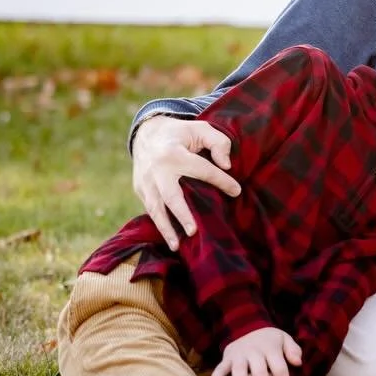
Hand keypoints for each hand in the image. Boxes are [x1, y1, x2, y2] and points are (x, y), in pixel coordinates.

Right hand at [132, 115, 241, 249]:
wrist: (147, 132)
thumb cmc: (182, 133)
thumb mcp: (202, 128)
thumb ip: (219, 143)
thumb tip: (227, 166)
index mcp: (174, 153)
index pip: (202, 170)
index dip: (221, 181)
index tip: (237, 191)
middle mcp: (157, 169)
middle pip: (170, 195)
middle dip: (182, 214)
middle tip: (194, 231)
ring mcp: (145, 181)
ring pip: (155, 208)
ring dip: (166, 228)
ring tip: (177, 246)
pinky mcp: (139, 189)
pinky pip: (150, 209)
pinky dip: (159, 224)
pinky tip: (170, 239)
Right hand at [206, 327, 301, 375]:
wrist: (248, 326)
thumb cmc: (270, 340)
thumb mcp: (284, 339)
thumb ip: (293, 350)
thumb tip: (298, 362)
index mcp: (271, 348)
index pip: (279, 367)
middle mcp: (255, 351)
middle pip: (260, 371)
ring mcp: (240, 354)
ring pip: (240, 369)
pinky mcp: (227, 357)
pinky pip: (220, 367)